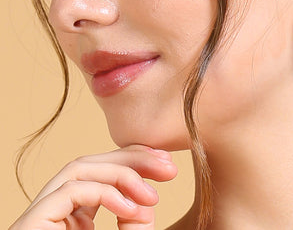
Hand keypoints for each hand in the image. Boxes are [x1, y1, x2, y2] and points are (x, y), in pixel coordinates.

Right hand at [9, 144, 177, 229]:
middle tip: (169, 166)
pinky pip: (70, 191)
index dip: (134, 160)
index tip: (167, 164)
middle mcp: (55, 212)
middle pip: (92, 163)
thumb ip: (133, 221)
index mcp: (72, 215)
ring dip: (122, 173)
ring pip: (79, 169)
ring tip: (153, 195)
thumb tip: (146, 198)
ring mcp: (41, 216)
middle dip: (133, 159)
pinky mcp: (33, 223)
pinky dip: (105, 193)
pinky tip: (130, 210)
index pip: (102, 171)